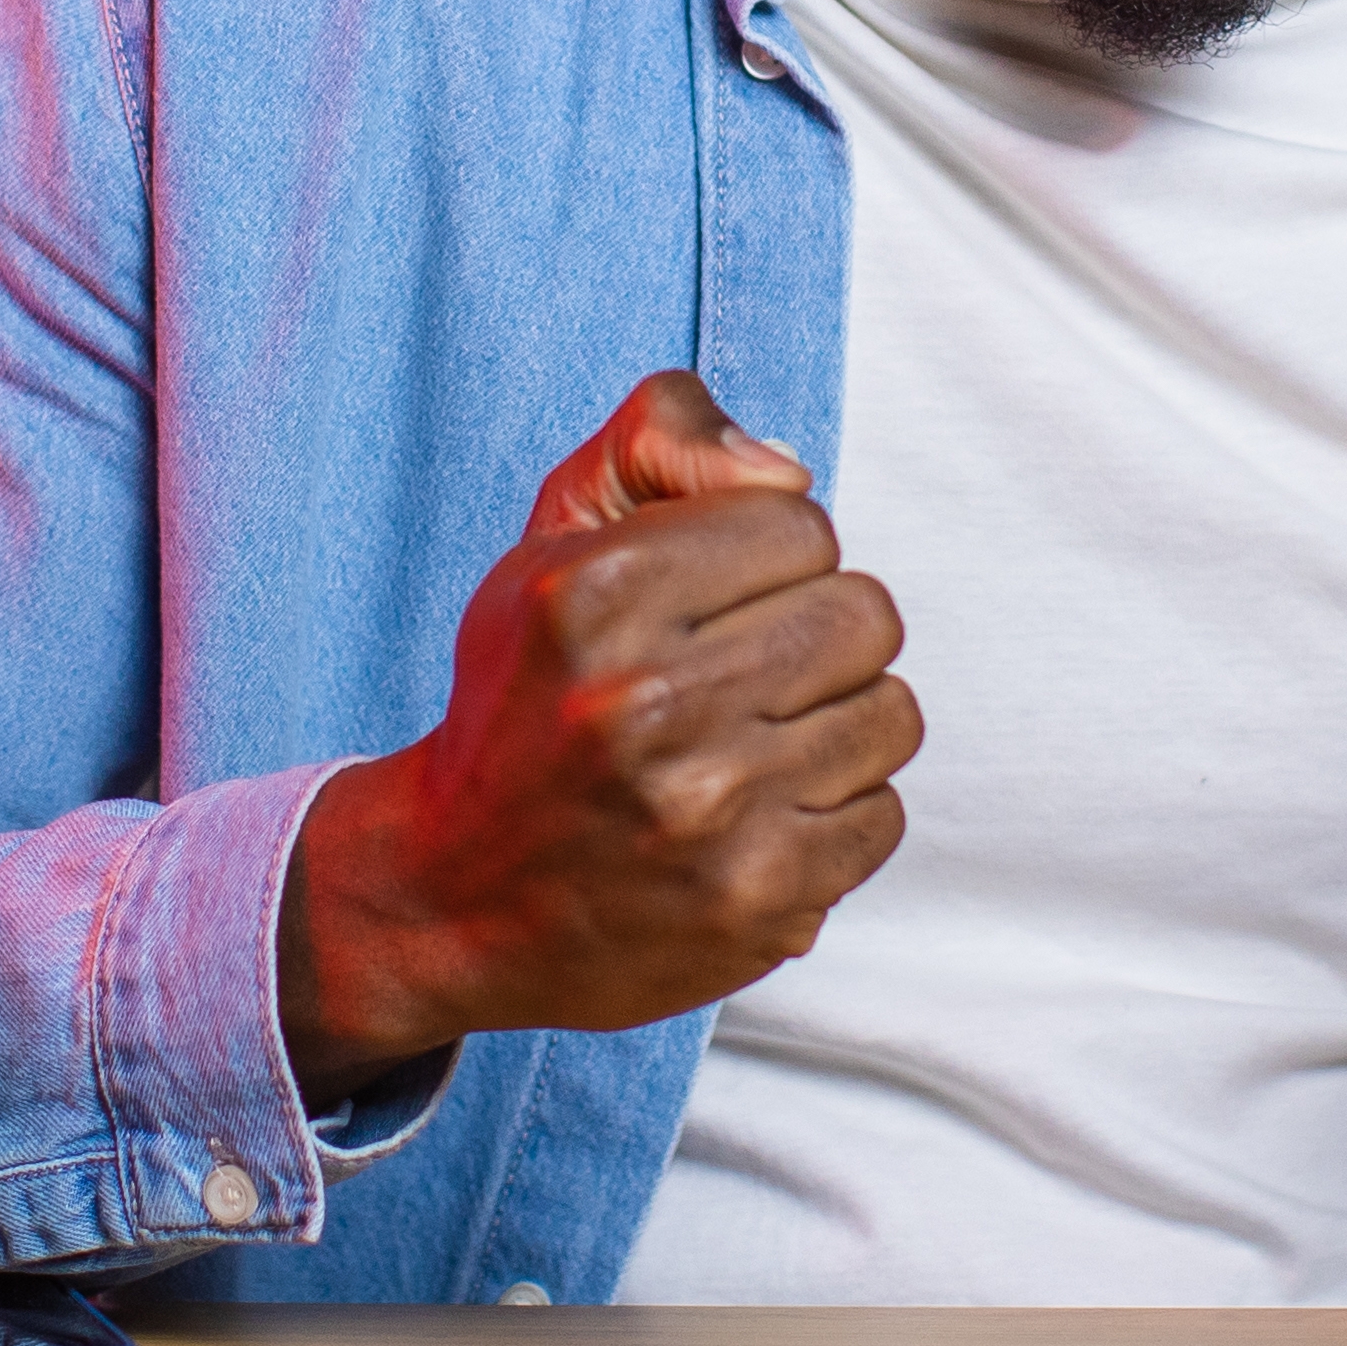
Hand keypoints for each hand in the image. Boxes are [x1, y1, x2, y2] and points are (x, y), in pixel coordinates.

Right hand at [276, 371, 918, 1091]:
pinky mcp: (755, 905)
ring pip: (890, 714)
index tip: (716, 600)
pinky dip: (834, 816)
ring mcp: (707, 814)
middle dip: (817, 631)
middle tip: (749, 671)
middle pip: (865, 614)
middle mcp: (647, 704)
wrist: (456, 903)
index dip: (770, 554)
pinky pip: (882, 817)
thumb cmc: (524, 703)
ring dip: (836, 724)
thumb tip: (787, 470)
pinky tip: (758, 818)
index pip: (802, 522)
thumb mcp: (550, 541)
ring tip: (755, 745)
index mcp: (595, 594)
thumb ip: (657, 440)